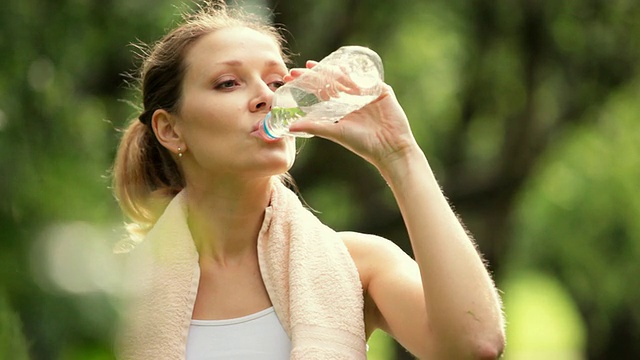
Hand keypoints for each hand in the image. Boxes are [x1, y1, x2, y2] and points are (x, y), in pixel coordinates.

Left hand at [287, 61, 418, 169]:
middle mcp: (353, 98)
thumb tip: (289, 127)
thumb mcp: (335, 132)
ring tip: (313, 67)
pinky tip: (341, 69)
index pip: (321, 90)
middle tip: (296, 70)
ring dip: (330, 71)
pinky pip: (367, 78)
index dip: (307, 83)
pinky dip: (354, 74)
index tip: (290, 77)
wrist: (389, 149)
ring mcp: (367, 93)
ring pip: (347, 77)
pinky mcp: (381, 90)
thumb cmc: (362, 143)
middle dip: (314, 74)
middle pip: (332, 80)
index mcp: (342, 107)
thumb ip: (314, 126)